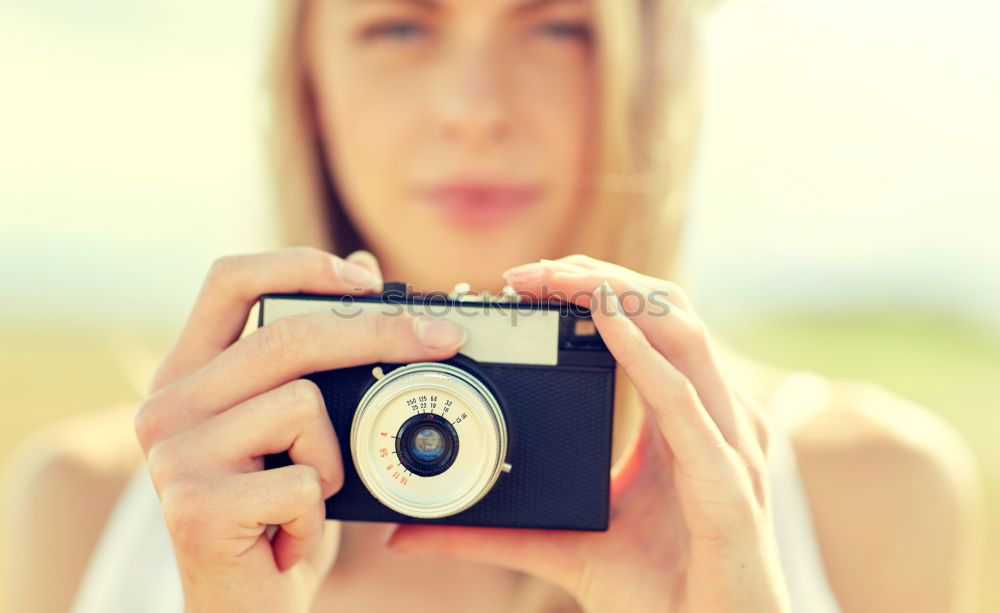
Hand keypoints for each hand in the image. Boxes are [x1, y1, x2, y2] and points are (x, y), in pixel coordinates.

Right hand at [134, 247, 467, 612]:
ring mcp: (172, 456)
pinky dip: (319, 510)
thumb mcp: (296, 423)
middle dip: (379, 333)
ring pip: (302, 405)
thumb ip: (315, 352)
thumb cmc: (276, 509)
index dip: (302, 264)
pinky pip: (303, 479)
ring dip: (333, 456)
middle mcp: (165, 404)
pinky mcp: (195, 507)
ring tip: (308, 493)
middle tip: (441, 338)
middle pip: (284, 336)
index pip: (230, 278)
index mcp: (187, 372)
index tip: (369, 279)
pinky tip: (289, 535)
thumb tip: (362, 268)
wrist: (247, 606)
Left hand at [385, 255, 790, 612]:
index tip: (526, 282)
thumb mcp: (563, 547)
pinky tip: (606, 321)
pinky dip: (645, 354)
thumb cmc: (660, 596)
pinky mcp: (727, 483)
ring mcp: (728, 445)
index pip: (650, 328)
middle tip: (530, 270)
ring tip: (558, 277)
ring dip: (618, 294)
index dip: (598, 290)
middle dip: (600, 277)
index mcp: (684, 421)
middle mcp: (714, 419)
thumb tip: (409, 533)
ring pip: (682, 334)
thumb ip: (491, 533)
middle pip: (667, 313)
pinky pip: (685, 401)